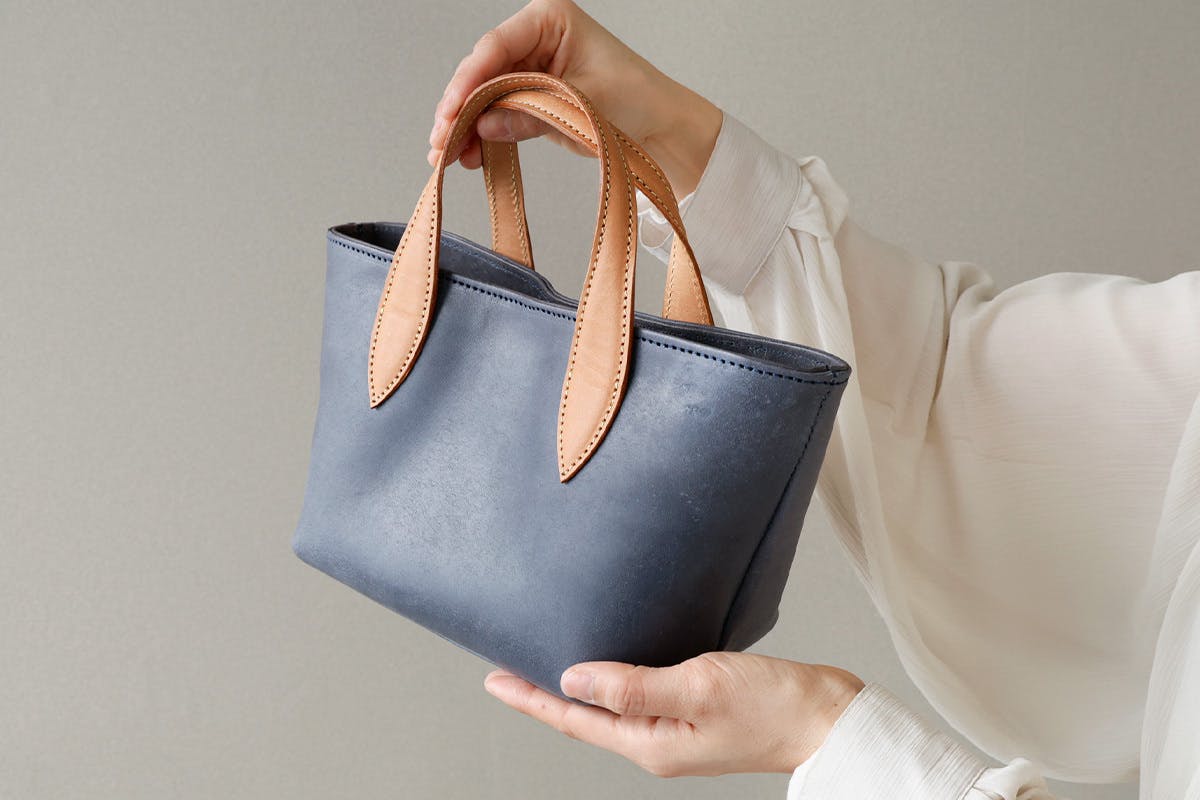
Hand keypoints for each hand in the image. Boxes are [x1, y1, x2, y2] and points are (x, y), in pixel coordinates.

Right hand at [427, 0, 721, 197]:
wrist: (661, 128)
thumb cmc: (636, 99)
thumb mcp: (582, 103)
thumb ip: (528, 113)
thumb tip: (482, 125)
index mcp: (549, 20)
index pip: (496, 47)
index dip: (469, 81)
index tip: (452, 111)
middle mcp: (534, 38)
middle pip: (482, 71)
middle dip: (460, 108)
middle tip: (441, 140)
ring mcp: (529, 67)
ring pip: (483, 95)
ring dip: (465, 126)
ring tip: (448, 156)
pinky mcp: (530, 95)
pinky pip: (496, 113)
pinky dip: (482, 135)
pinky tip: (469, 155)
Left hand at [483, 652, 864, 776]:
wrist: (826, 716)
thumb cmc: (773, 704)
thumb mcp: (697, 685)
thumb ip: (633, 684)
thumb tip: (574, 679)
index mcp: (650, 743)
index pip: (574, 719)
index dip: (531, 697)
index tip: (495, 678)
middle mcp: (656, 743)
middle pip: (585, 717)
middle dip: (543, 694)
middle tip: (505, 669)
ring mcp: (675, 731)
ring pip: (610, 709)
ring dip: (575, 687)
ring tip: (544, 665)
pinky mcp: (693, 715)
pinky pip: (638, 698)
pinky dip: (613, 681)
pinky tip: (607, 665)